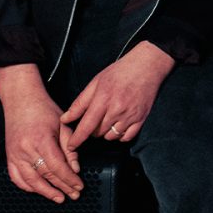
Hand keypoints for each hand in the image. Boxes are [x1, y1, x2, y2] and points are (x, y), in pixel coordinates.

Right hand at [0, 64, 83, 203]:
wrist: (21, 100)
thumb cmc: (44, 110)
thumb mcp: (63, 125)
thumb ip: (69, 147)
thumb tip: (75, 168)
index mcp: (41, 140)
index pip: (57, 167)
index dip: (69, 179)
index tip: (79, 186)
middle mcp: (26, 149)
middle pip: (46, 175)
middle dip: (62, 187)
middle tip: (74, 195)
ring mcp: (14, 154)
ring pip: (30, 180)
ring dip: (45, 192)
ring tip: (59, 198)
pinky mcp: (8, 156)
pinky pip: (16, 177)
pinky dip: (27, 186)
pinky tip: (38, 190)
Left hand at [60, 41, 174, 146]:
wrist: (146, 66)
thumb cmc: (120, 72)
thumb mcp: (96, 83)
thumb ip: (80, 103)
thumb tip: (65, 118)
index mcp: (103, 99)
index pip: (86, 126)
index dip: (77, 139)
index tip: (70, 146)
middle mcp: (117, 110)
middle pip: (97, 133)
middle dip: (92, 130)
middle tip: (94, 119)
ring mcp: (130, 115)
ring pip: (111, 137)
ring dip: (105, 133)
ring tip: (107, 120)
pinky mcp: (141, 118)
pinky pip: (127, 137)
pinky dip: (120, 135)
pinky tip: (118, 126)